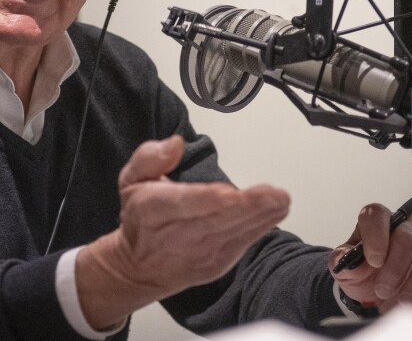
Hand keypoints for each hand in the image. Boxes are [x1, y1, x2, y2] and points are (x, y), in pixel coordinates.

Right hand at [76, 135, 289, 329]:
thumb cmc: (140, 217)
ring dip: (261, 216)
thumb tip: (175, 144)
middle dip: (247, 207)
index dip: (208, 200)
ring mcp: (200, 253)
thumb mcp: (130, 179)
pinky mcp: (217, 263)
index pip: (182, 204)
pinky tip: (277, 210)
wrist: (139, 267)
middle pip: (216, 220)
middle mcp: (177, 235)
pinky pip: (242, 243)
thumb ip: (150, 157)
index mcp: (153, 209)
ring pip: (234, 233)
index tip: (231, 193)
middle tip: (273, 194)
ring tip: (280, 199)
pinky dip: (261, 226)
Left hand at [330, 203, 411, 312]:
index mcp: (376, 223)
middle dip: (395, 267)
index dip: (376, 236)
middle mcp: (402, 228)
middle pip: (406, 236)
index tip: (373, 261)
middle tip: (382, 289)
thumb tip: (351, 261)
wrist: (372, 292)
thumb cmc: (360, 272)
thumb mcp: (343, 268)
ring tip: (402, 301)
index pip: (377, 215)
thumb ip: (342, 261)